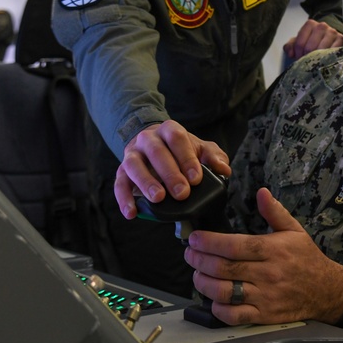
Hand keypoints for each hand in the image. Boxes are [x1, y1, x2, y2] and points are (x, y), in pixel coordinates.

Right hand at [114, 120, 230, 218]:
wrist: (152, 144)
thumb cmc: (179, 149)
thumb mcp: (198, 148)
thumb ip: (213, 156)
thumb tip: (224, 169)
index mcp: (168, 130)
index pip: (176, 138)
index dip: (186, 158)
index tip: (196, 178)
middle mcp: (147, 139)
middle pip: (156, 152)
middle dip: (170, 173)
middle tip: (182, 193)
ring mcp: (132, 154)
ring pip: (134, 165)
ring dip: (145, 182)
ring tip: (158, 199)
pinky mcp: (122, 171)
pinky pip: (119, 184)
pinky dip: (124, 199)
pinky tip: (131, 213)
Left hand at [186, 188, 342, 325]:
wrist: (326, 291)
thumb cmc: (306, 258)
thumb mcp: (294, 230)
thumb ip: (275, 211)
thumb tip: (261, 192)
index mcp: (272, 250)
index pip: (234, 245)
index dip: (209, 242)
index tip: (194, 238)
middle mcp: (267, 274)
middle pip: (224, 268)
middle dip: (200, 260)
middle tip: (189, 254)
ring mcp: (265, 297)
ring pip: (225, 292)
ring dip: (203, 283)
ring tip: (197, 274)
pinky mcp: (264, 316)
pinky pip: (234, 316)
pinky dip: (218, 308)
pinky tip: (212, 298)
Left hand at [283, 19, 342, 60]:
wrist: (326, 40)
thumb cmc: (309, 42)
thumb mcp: (297, 43)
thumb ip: (289, 47)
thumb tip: (291, 53)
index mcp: (310, 24)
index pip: (300, 42)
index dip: (298, 53)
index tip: (298, 58)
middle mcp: (322, 26)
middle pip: (310, 47)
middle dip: (306, 57)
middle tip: (307, 62)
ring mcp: (333, 32)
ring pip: (322, 50)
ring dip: (317, 59)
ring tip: (315, 63)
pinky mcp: (341, 39)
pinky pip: (333, 51)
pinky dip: (328, 58)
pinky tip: (325, 61)